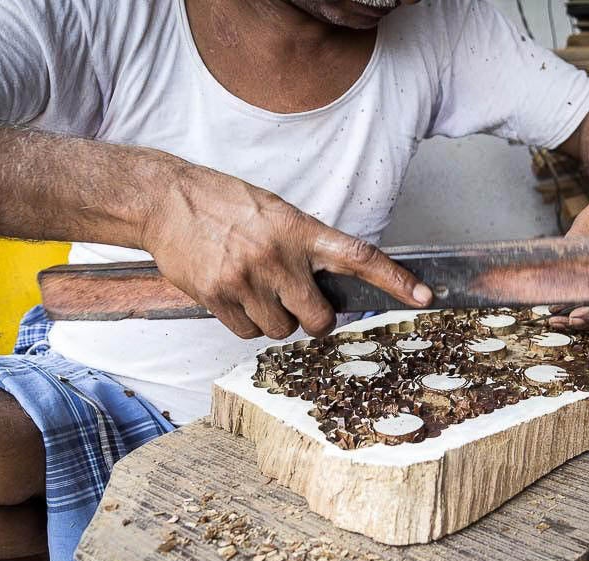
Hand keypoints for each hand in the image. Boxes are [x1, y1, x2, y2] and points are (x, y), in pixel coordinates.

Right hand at [141, 162, 431, 338]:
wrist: (166, 199)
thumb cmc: (225, 203)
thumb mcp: (276, 212)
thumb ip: (305, 245)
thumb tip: (332, 284)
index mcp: (300, 230)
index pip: (359, 257)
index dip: (394, 280)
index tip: (423, 296)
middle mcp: (278, 257)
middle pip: (320, 319)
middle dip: (316, 320)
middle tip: (301, 303)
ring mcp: (247, 279)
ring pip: (282, 330)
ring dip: (276, 320)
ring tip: (256, 288)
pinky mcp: (218, 297)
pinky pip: (247, 333)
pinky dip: (246, 323)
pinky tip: (234, 294)